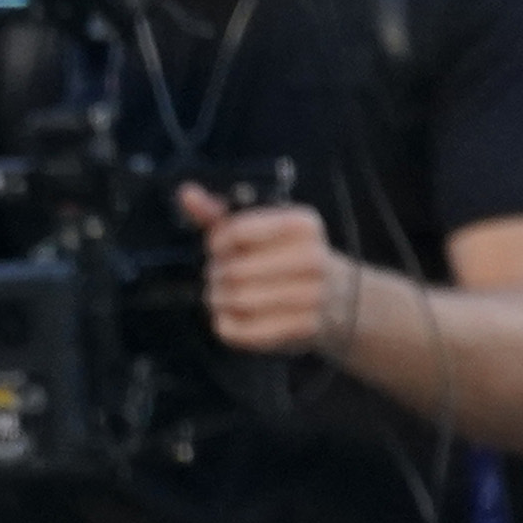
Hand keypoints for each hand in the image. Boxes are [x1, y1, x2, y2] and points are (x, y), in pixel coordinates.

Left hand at [178, 184, 340, 356]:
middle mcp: (313, 258)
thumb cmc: (284, 255)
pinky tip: (236, 314)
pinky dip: (225, 323)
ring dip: (218, 299)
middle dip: (216, 274)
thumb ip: (219, 214)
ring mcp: (311, 295)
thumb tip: (185, 193)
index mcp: (303, 225)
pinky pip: (238, 330)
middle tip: (222, 275)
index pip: (235, 232)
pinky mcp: (301, 328)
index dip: (216, 243)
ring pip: (234, 301)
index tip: (221, 248)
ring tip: (226, 294)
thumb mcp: (259, 228)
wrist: (337, 297)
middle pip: (233, 270)